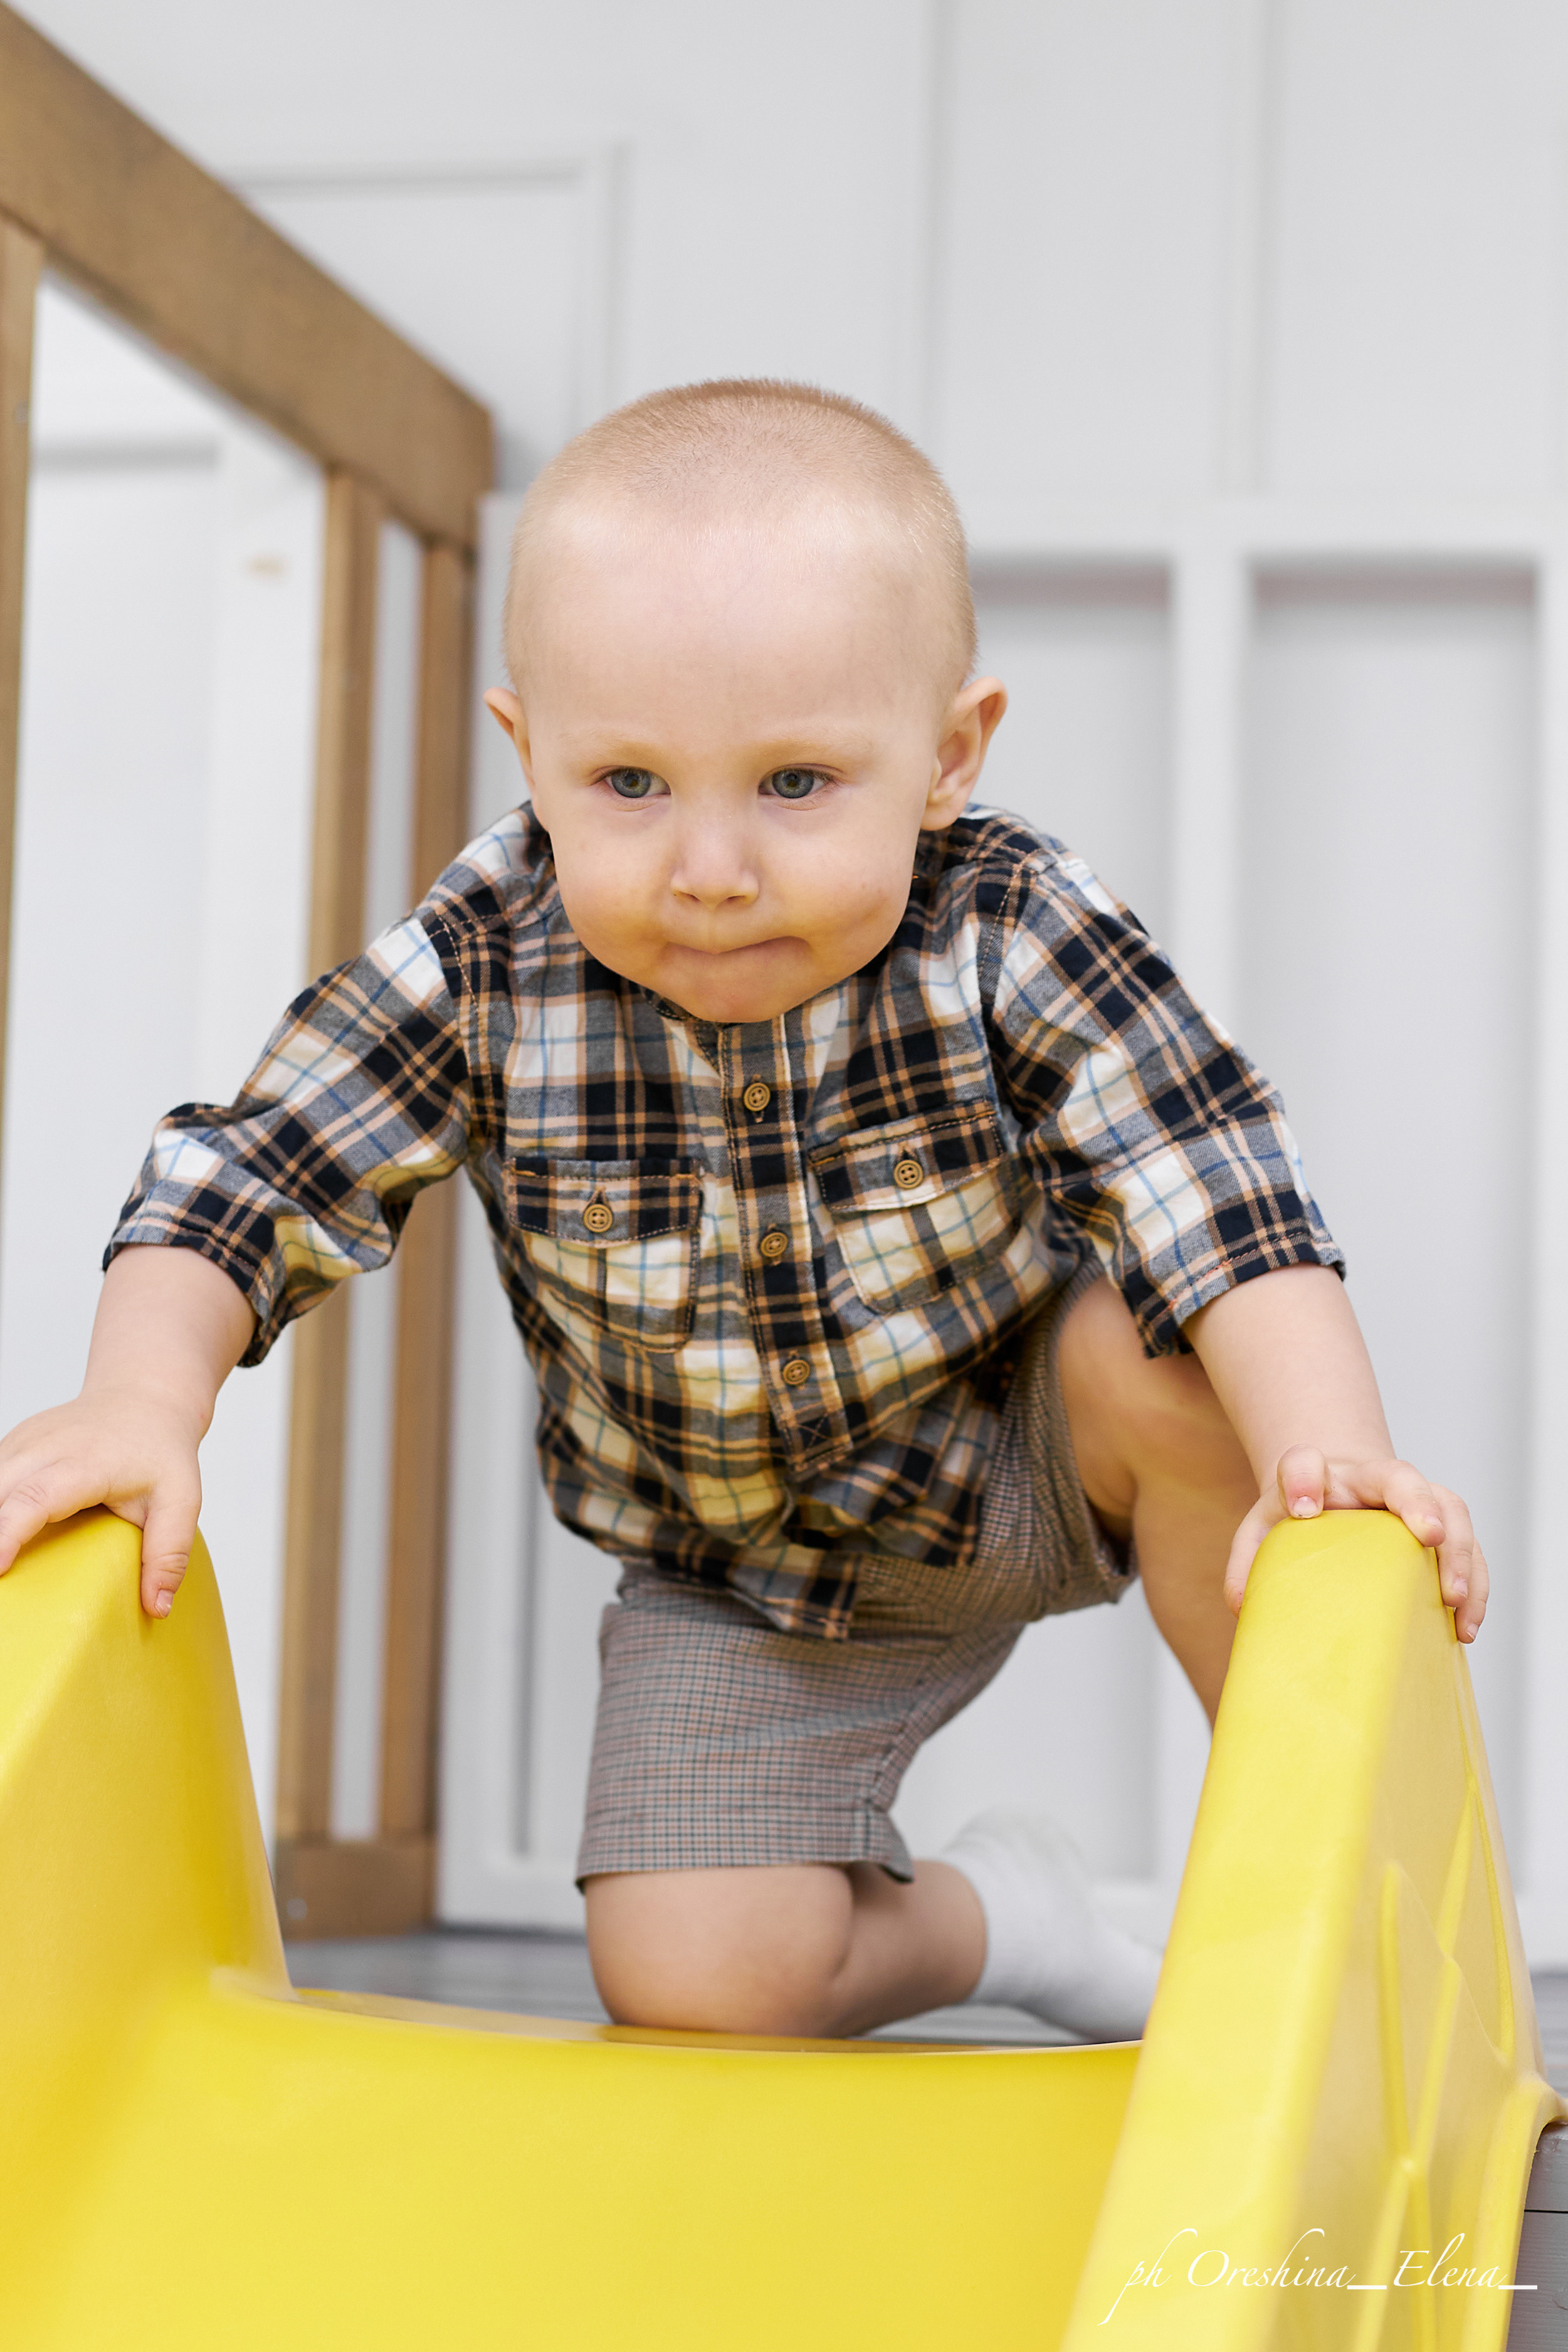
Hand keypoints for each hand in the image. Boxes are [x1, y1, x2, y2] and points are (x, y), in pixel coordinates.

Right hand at [0, 1383, 203, 1616]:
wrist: (145, 1399)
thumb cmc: (161, 1452)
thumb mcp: (181, 1500)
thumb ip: (170, 1552)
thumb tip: (158, 1607)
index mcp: (86, 1463)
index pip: (35, 1498)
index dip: (7, 1533)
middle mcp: (46, 1448)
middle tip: (0, 1580)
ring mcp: (23, 1442)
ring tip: (2, 1560)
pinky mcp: (12, 1445)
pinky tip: (2, 1532)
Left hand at [1223, 1444, 1487, 1642]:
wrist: (1339, 1494)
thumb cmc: (1300, 1516)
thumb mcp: (1263, 1530)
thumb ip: (1248, 1560)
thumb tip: (1243, 1604)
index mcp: (1321, 1474)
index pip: (1306, 1461)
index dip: (1303, 1479)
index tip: (1303, 1509)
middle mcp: (1373, 1479)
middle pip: (1402, 1476)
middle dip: (1419, 1503)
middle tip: (1429, 1538)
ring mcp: (1416, 1501)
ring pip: (1451, 1510)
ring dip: (1460, 1554)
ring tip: (1454, 1601)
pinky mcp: (1444, 1531)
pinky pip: (1471, 1550)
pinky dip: (1475, 1586)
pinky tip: (1464, 1629)